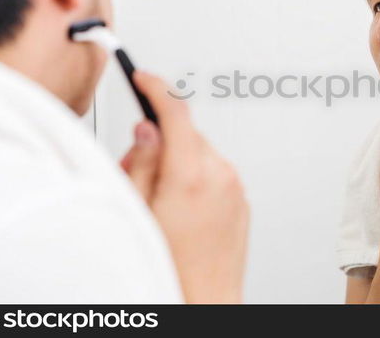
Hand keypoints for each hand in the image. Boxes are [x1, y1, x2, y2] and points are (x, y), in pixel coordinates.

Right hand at [119, 71, 248, 302]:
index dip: (156, 88)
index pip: (175, 113)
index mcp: (191, 175)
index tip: (143, 78)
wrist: (207, 301)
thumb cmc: (172, 268)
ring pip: (201, 153)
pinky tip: (183, 209)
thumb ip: (142, 164)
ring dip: (179, 161)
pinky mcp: (243, 199)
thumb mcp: (140, 212)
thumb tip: (146, 131)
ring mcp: (236, 187)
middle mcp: (220, 175)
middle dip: (159, 140)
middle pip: (187, 134)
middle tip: (136, 168)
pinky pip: (216, 172)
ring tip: (161, 199)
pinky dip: (198, 176)